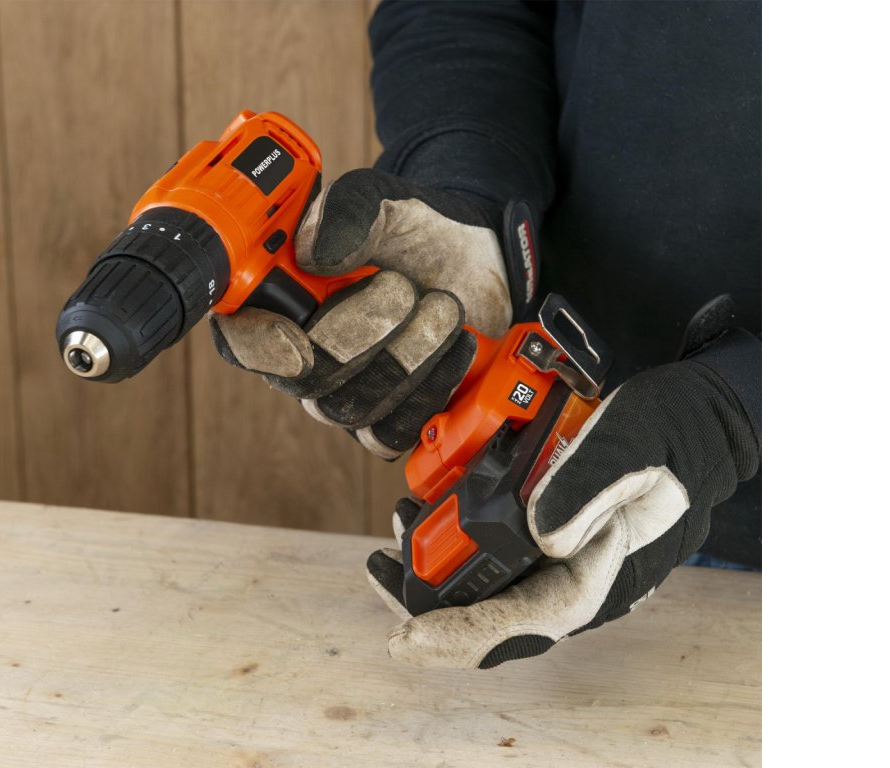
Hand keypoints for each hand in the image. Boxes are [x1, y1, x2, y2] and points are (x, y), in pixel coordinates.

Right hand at [210, 169, 516, 458]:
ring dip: (408, 355)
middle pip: (305, 379)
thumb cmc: (416, 231)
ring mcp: (343, 394)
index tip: (297, 337)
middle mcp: (302, 355)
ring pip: (353, 408)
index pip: (239, 338)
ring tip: (444, 304)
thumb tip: (312, 253)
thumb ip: (348, 210)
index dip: (258, 344)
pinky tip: (457, 344)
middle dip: (360, 335)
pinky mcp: (387, 419)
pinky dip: (432, 387)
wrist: (478, 261)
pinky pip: (392, 432)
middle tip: (403, 287)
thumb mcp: (384, 200)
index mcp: (280, 299)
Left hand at [366, 358, 759, 667]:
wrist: (697, 420)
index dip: (463, 634)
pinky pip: (496, 566)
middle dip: (430, 613)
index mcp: (604, 571)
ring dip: (435, 583)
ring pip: (490, 597)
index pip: (526, 621)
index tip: (409, 636)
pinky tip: (424, 524)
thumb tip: (538, 535)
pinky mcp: (552, 545)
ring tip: (390, 547)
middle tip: (379, 573)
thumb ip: (587, 483)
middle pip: (495, 621)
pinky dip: (454, 554)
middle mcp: (580, 581)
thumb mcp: (631, 443)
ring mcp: (565, 566)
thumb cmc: (671, 431)